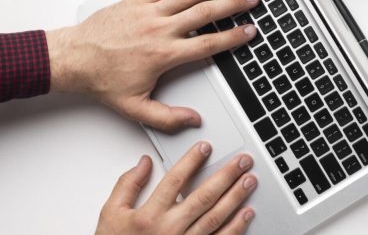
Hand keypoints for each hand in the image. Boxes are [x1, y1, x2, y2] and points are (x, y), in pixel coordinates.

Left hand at [47, 0, 258, 130]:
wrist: (72, 58)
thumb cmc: (101, 79)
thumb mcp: (134, 107)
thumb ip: (167, 117)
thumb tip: (193, 120)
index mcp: (163, 54)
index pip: (207, 43)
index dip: (232, 37)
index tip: (249, 31)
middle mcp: (159, 29)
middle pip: (205, 12)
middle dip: (233, 5)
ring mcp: (148, 11)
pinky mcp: (137, 0)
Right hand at [97, 142, 255, 233]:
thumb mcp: (111, 215)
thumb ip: (127, 185)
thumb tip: (144, 162)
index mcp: (148, 217)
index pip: (175, 181)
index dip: (192, 161)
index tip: (205, 147)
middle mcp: (169, 231)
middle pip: (203, 197)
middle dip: (226, 176)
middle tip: (242, 161)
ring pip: (215, 218)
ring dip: (236, 198)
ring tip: (249, 180)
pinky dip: (236, 227)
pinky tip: (247, 213)